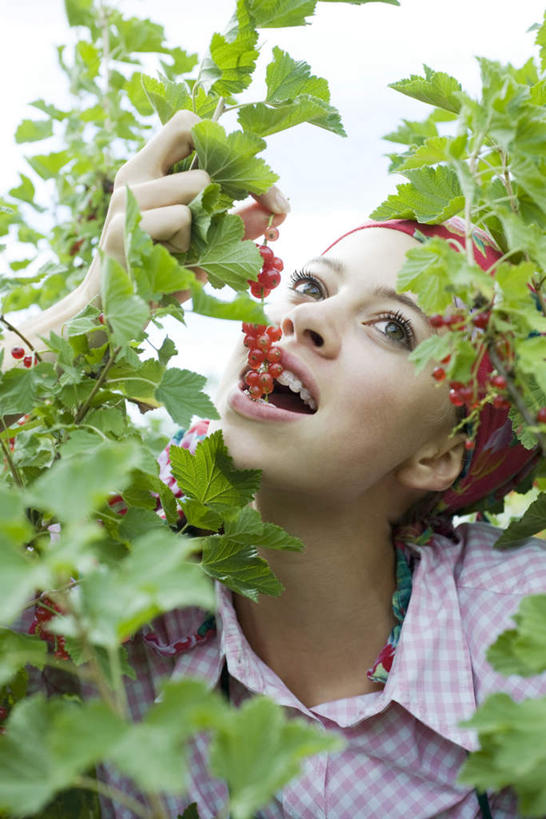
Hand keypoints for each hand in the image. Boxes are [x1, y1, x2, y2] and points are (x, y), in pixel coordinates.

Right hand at [81, 110, 288, 305]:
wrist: (109, 315)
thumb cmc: (160, 276)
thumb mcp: (204, 246)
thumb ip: (236, 223)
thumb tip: (279, 211)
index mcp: (148, 171)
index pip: (189, 123)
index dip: (229, 144)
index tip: (261, 184)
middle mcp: (133, 176)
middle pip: (198, 139)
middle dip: (235, 181)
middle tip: (254, 215)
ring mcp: (124, 200)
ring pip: (197, 184)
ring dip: (206, 225)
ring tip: (186, 253)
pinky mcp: (120, 229)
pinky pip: (181, 219)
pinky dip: (188, 247)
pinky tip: (172, 266)